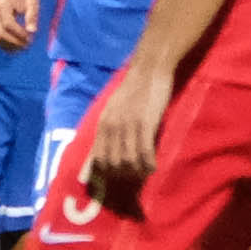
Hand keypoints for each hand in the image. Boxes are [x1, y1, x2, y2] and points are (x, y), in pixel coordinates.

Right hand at [0, 0, 40, 50]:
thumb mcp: (32, 3)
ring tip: (21, 48)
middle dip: (14, 43)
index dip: (19, 34)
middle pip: (0, 34)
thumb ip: (32, 16)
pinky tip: (15, 46)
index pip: (8, 25)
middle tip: (27, 46)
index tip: (30, 39)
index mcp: (3, 6)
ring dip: (8, 46)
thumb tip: (32, 31)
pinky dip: (4, 44)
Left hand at [84, 59, 167, 203]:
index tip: (115, 179)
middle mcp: (112, 126)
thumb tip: (105, 150)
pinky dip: (149, 164)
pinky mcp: (145, 124)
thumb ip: (108, 128)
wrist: (148, 70)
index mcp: (103, 124)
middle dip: (123, 175)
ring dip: (137, 172)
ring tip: (145, 172)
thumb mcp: (113, 108)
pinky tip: (153, 166)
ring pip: (128, 161)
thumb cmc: (133, 89)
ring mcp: (128, 126)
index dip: (105, 174)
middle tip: (134, 176)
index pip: (97, 158)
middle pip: (113, 164)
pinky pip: (145, 153)